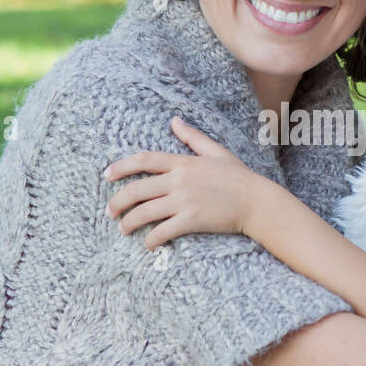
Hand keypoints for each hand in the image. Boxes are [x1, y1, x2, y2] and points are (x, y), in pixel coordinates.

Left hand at [104, 116, 260, 248]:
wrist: (258, 202)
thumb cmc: (240, 178)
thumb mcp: (217, 152)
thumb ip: (193, 137)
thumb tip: (174, 121)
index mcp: (183, 162)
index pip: (143, 160)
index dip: (121, 166)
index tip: (106, 175)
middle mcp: (179, 180)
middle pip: (136, 190)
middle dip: (117, 202)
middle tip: (110, 212)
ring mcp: (184, 201)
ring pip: (144, 212)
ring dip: (129, 223)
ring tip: (124, 230)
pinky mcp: (191, 221)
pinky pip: (162, 231)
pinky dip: (150, 239)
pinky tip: (148, 244)